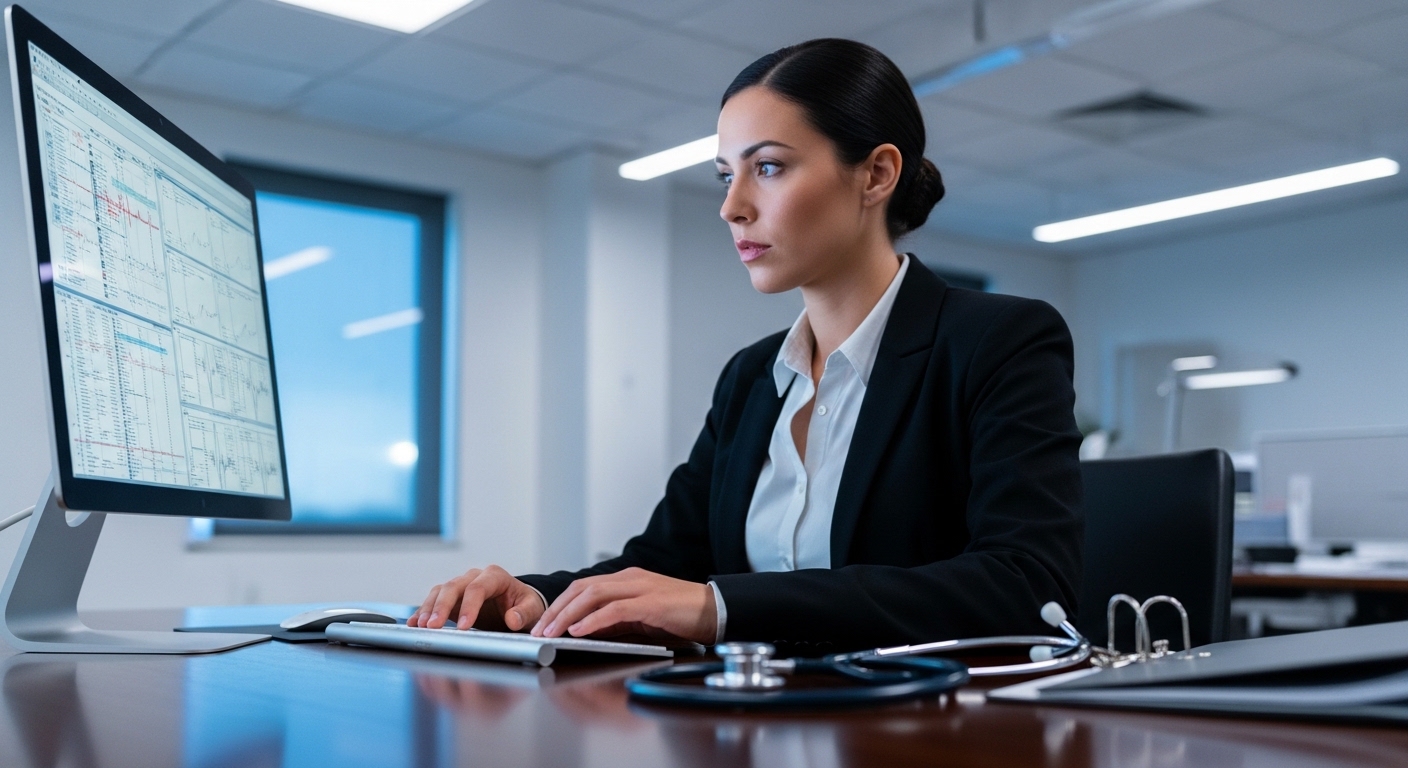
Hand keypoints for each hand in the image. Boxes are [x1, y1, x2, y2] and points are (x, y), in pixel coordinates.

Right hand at [409, 564, 544, 631]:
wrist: (518, 606)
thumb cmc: (525, 605)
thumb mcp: (532, 608)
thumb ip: (524, 613)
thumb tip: (512, 619)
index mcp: (495, 576)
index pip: (478, 587)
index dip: (469, 606)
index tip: (464, 626)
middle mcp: (475, 577)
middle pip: (453, 586)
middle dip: (442, 606)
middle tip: (434, 626)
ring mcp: (461, 586)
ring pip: (440, 591)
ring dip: (429, 608)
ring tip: (421, 626)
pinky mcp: (452, 598)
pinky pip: (434, 600)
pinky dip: (423, 611)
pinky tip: (415, 623)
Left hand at [531, 567, 716, 644]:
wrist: (716, 611)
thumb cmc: (682, 615)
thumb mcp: (642, 617)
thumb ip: (616, 619)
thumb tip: (587, 629)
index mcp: (627, 580)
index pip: (584, 587)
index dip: (561, 604)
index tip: (544, 622)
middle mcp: (630, 579)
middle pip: (582, 588)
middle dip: (557, 609)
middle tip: (539, 629)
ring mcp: (641, 588)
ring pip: (593, 595)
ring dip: (568, 615)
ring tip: (552, 633)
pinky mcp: (651, 603)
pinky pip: (615, 610)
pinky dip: (593, 620)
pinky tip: (579, 631)